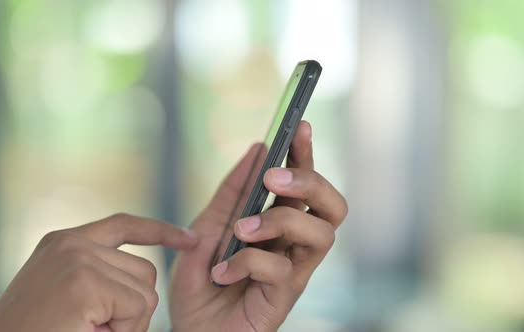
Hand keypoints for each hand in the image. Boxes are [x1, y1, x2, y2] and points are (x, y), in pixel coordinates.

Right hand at [0, 214, 197, 331]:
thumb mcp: (68, 291)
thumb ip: (101, 273)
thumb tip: (149, 275)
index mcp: (64, 242)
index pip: (124, 225)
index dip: (161, 231)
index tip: (190, 240)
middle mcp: (72, 244)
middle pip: (146, 270)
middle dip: (134, 307)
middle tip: (94, 328)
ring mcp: (78, 260)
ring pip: (146, 292)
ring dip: (127, 324)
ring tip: (87, 331)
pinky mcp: (84, 283)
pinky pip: (137, 310)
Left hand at [170, 121, 347, 331]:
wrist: (189, 331)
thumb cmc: (201, 283)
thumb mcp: (207, 227)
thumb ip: (232, 193)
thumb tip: (257, 148)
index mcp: (280, 226)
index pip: (306, 185)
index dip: (308, 155)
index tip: (301, 125)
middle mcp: (294, 247)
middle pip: (334, 207)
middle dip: (310, 183)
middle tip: (274, 179)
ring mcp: (293, 273)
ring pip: (320, 235)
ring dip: (279, 221)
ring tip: (242, 229)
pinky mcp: (283, 299)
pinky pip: (280, 269)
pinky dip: (246, 261)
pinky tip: (221, 271)